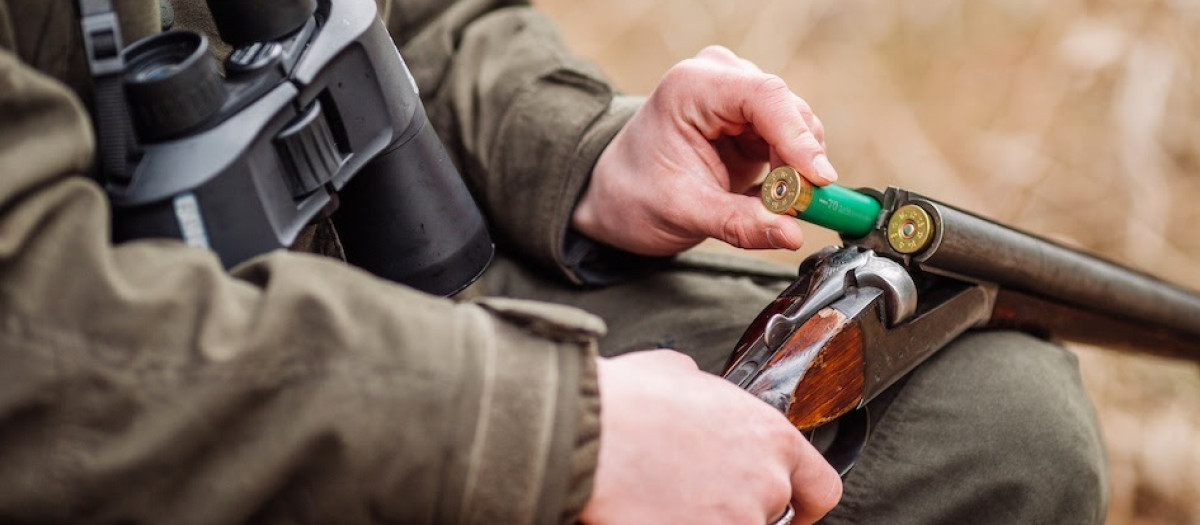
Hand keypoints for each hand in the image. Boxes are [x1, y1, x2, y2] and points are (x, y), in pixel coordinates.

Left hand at [572, 46, 836, 255]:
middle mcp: (719, 79)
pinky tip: (770, 195)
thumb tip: (792, 235)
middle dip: (800, 160)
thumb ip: (740, 223)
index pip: (764, 97)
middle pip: (787, 110)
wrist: (616, 196)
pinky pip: (790, 140)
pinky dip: (791, 170)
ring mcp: (736, 94)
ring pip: (795, 125)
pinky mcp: (750, 118)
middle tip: (799, 208)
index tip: (820, 179)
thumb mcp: (685, 213)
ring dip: (797, 168)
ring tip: (775, 206)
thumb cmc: (636, 195)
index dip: (798, 137)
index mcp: (692, 87)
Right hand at [579, 351, 841, 524]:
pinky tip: (649, 512)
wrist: (585, 434)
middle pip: (768, 515)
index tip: (791, 509)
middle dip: (733, 506)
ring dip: (701, 515)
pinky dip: (673, 522)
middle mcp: (764, 485)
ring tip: (661, 498)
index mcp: (770, 437)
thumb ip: (706, 392)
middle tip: (692, 491)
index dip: (804, 503)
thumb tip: (695, 390)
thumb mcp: (676, 371)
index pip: (820, 487)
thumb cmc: (626, 400)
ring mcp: (735, 522)